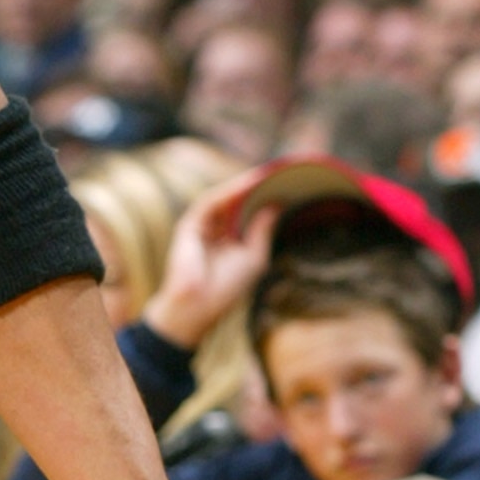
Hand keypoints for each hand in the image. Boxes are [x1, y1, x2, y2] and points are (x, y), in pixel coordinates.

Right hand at [142, 180, 274, 351]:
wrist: (198, 307)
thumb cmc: (227, 288)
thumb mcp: (254, 257)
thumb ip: (263, 230)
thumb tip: (277, 204)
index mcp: (231, 240)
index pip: (249, 213)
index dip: (267, 199)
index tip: (290, 185)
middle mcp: (217, 230)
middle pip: (238, 202)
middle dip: (258, 188)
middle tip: (282, 173)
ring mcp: (202, 226)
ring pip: (225, 198)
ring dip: (244, 185)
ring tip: (268, 174)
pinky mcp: (190, 225)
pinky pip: (211, 202)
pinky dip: (229, 192)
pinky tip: (248, 184)